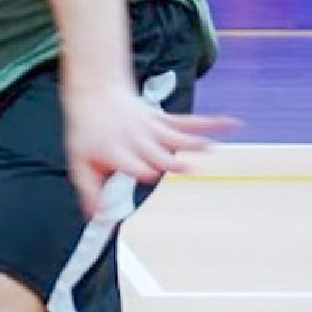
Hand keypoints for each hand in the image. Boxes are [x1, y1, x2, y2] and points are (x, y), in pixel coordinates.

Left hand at [63, 81, 235, 217]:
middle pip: (156, 153)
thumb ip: (90, 191)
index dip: (141, 168)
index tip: (149, 174)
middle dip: (169, 160)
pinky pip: (189, 122)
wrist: (95, 94)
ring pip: (176, 137)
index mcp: (117, 151)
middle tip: (185, 167)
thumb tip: (97, 217)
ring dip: (193, 142)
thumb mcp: (80, 163)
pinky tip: (232, 123)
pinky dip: (211, 123)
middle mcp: (136, 140)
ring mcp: (152, 129)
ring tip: (210, 146)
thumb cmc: (87, 134)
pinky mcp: (164, 120)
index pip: (132, 163)